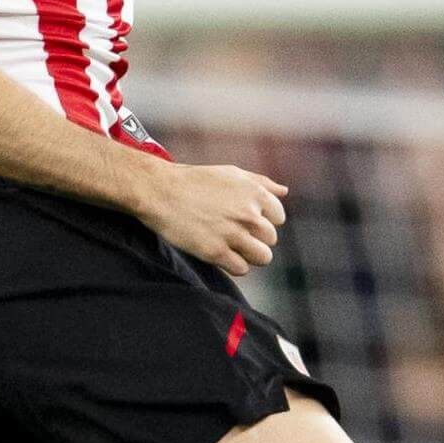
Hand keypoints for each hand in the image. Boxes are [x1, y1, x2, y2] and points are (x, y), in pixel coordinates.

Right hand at [136, 164, 287, 276]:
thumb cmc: (194, 180)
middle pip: (270, 239)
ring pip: (262, 257)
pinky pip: (242, 269)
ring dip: (249, 254)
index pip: (278, 218)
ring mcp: (233, 234)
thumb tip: (284, 191)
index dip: (262, 219)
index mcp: (255, 193)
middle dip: (254, 237)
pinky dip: (233, 264)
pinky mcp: (216, 252)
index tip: (243, 218)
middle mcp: (248, 214)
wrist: (159, 191)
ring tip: (230, 246)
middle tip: (232, 232)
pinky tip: (219, 252)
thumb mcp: (231, 173)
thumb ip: (261, 183)